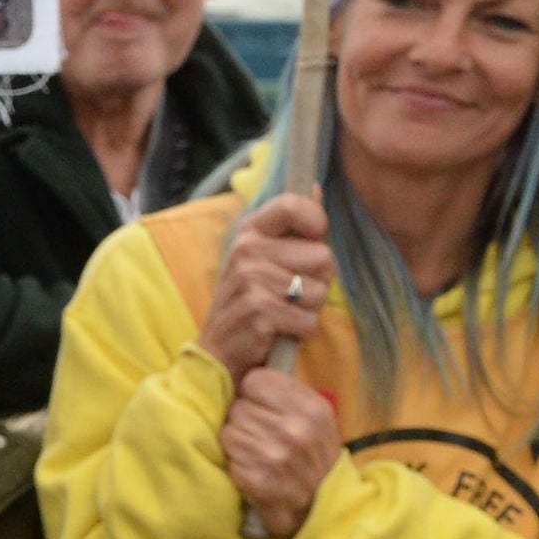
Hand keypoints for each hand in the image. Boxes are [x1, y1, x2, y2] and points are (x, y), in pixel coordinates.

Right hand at [198, 191, 332, 380]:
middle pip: (322, 256)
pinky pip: (309, 321)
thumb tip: (317, 187)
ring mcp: (250, 280)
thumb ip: (292, 226)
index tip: (312, 240)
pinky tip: (278, 332)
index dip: (316, 222)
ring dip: (308, 311)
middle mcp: (246, 250)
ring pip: (319, 292)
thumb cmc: (249, 302)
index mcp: (250, 230)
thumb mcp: (263, 258)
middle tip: (289, 294)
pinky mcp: (258, 312)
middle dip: (317, 282)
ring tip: (282, 314)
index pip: (294, 205)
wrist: (216, 352)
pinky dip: (301, 333)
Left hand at [218, 366, 344, 538]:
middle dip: (244, 419)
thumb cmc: (314, 455)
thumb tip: (253, 369)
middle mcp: (294, 429)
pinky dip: (236, 464)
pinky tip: (254, 469)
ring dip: (238, 441)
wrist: (321, 505)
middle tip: (261, 434)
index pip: (256, 380)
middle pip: (239, 406)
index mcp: (310, 407)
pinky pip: (229, 457)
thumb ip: (289, 392)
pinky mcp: (256, 479)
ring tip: (257, 452)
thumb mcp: (317, 417)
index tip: (262, 405)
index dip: (254, 393)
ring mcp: (274, 455)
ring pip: (229, 430)